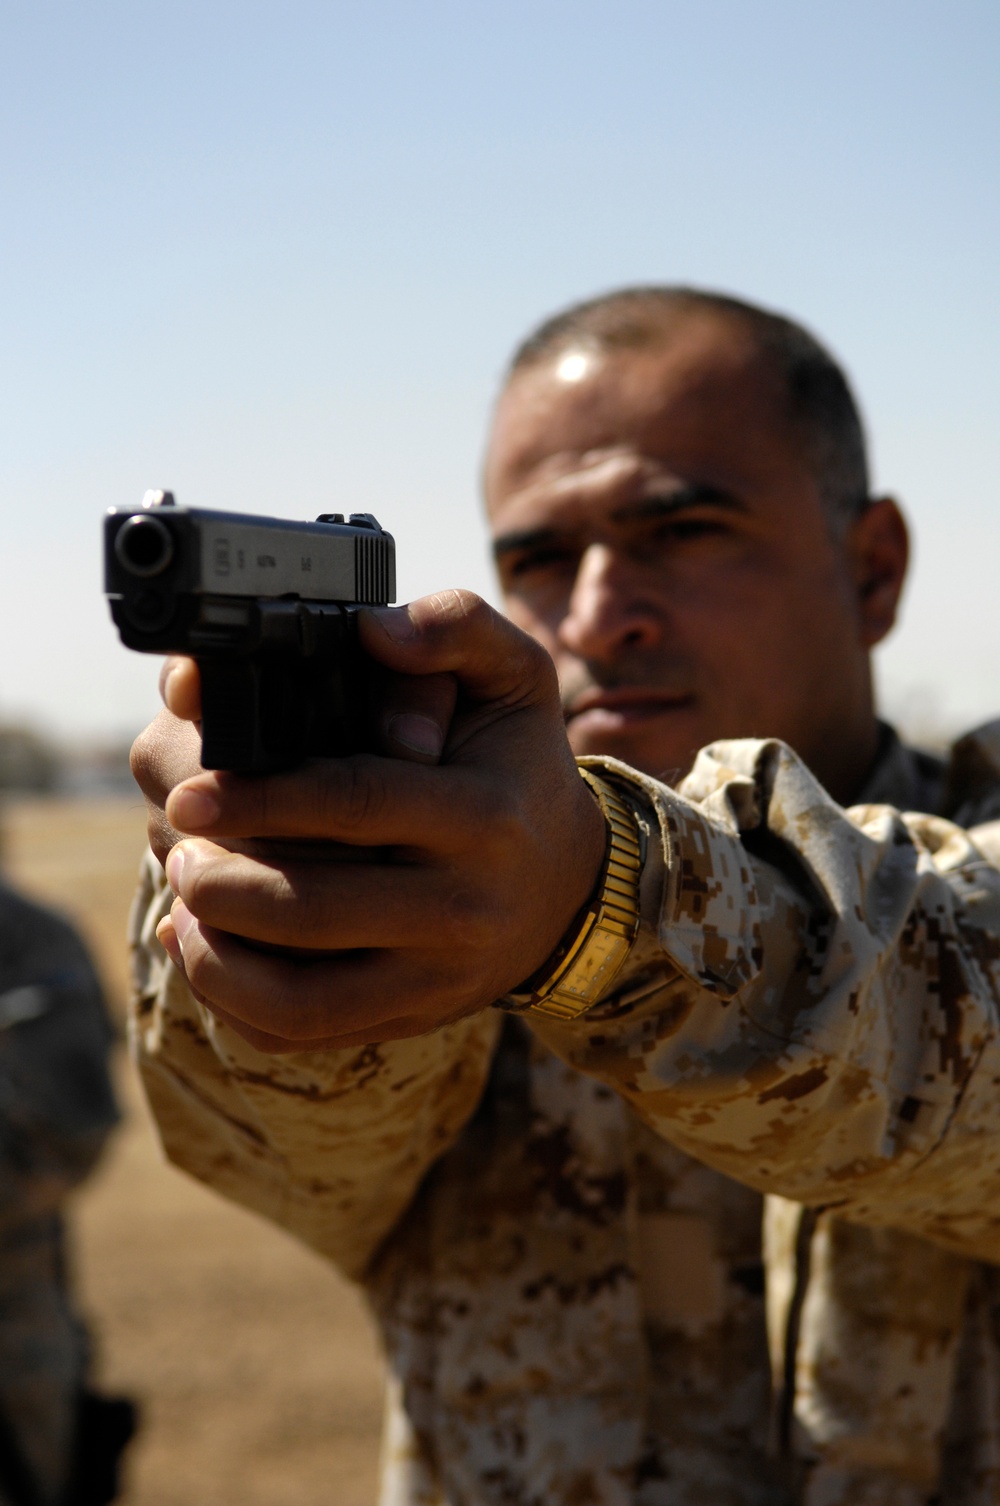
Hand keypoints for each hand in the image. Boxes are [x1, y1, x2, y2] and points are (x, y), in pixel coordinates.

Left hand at [133, 592, 606, 1051]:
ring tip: (184, 900)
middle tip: (178, 847)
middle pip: (314, 910)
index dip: (261, 798)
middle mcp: (464, 906)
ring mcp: (438, 977)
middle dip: (222, 883)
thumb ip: (455, 626)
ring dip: (218, 955)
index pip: (355, 805)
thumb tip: (372, 632)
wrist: (571, 884)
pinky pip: (307, 1032)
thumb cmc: (519, 768)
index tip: (192, 793)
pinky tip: (206, 953)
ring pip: (302, 998)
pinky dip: (237, 1004)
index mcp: (481, 815)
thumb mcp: (516, 677)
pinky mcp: (413, 1017)